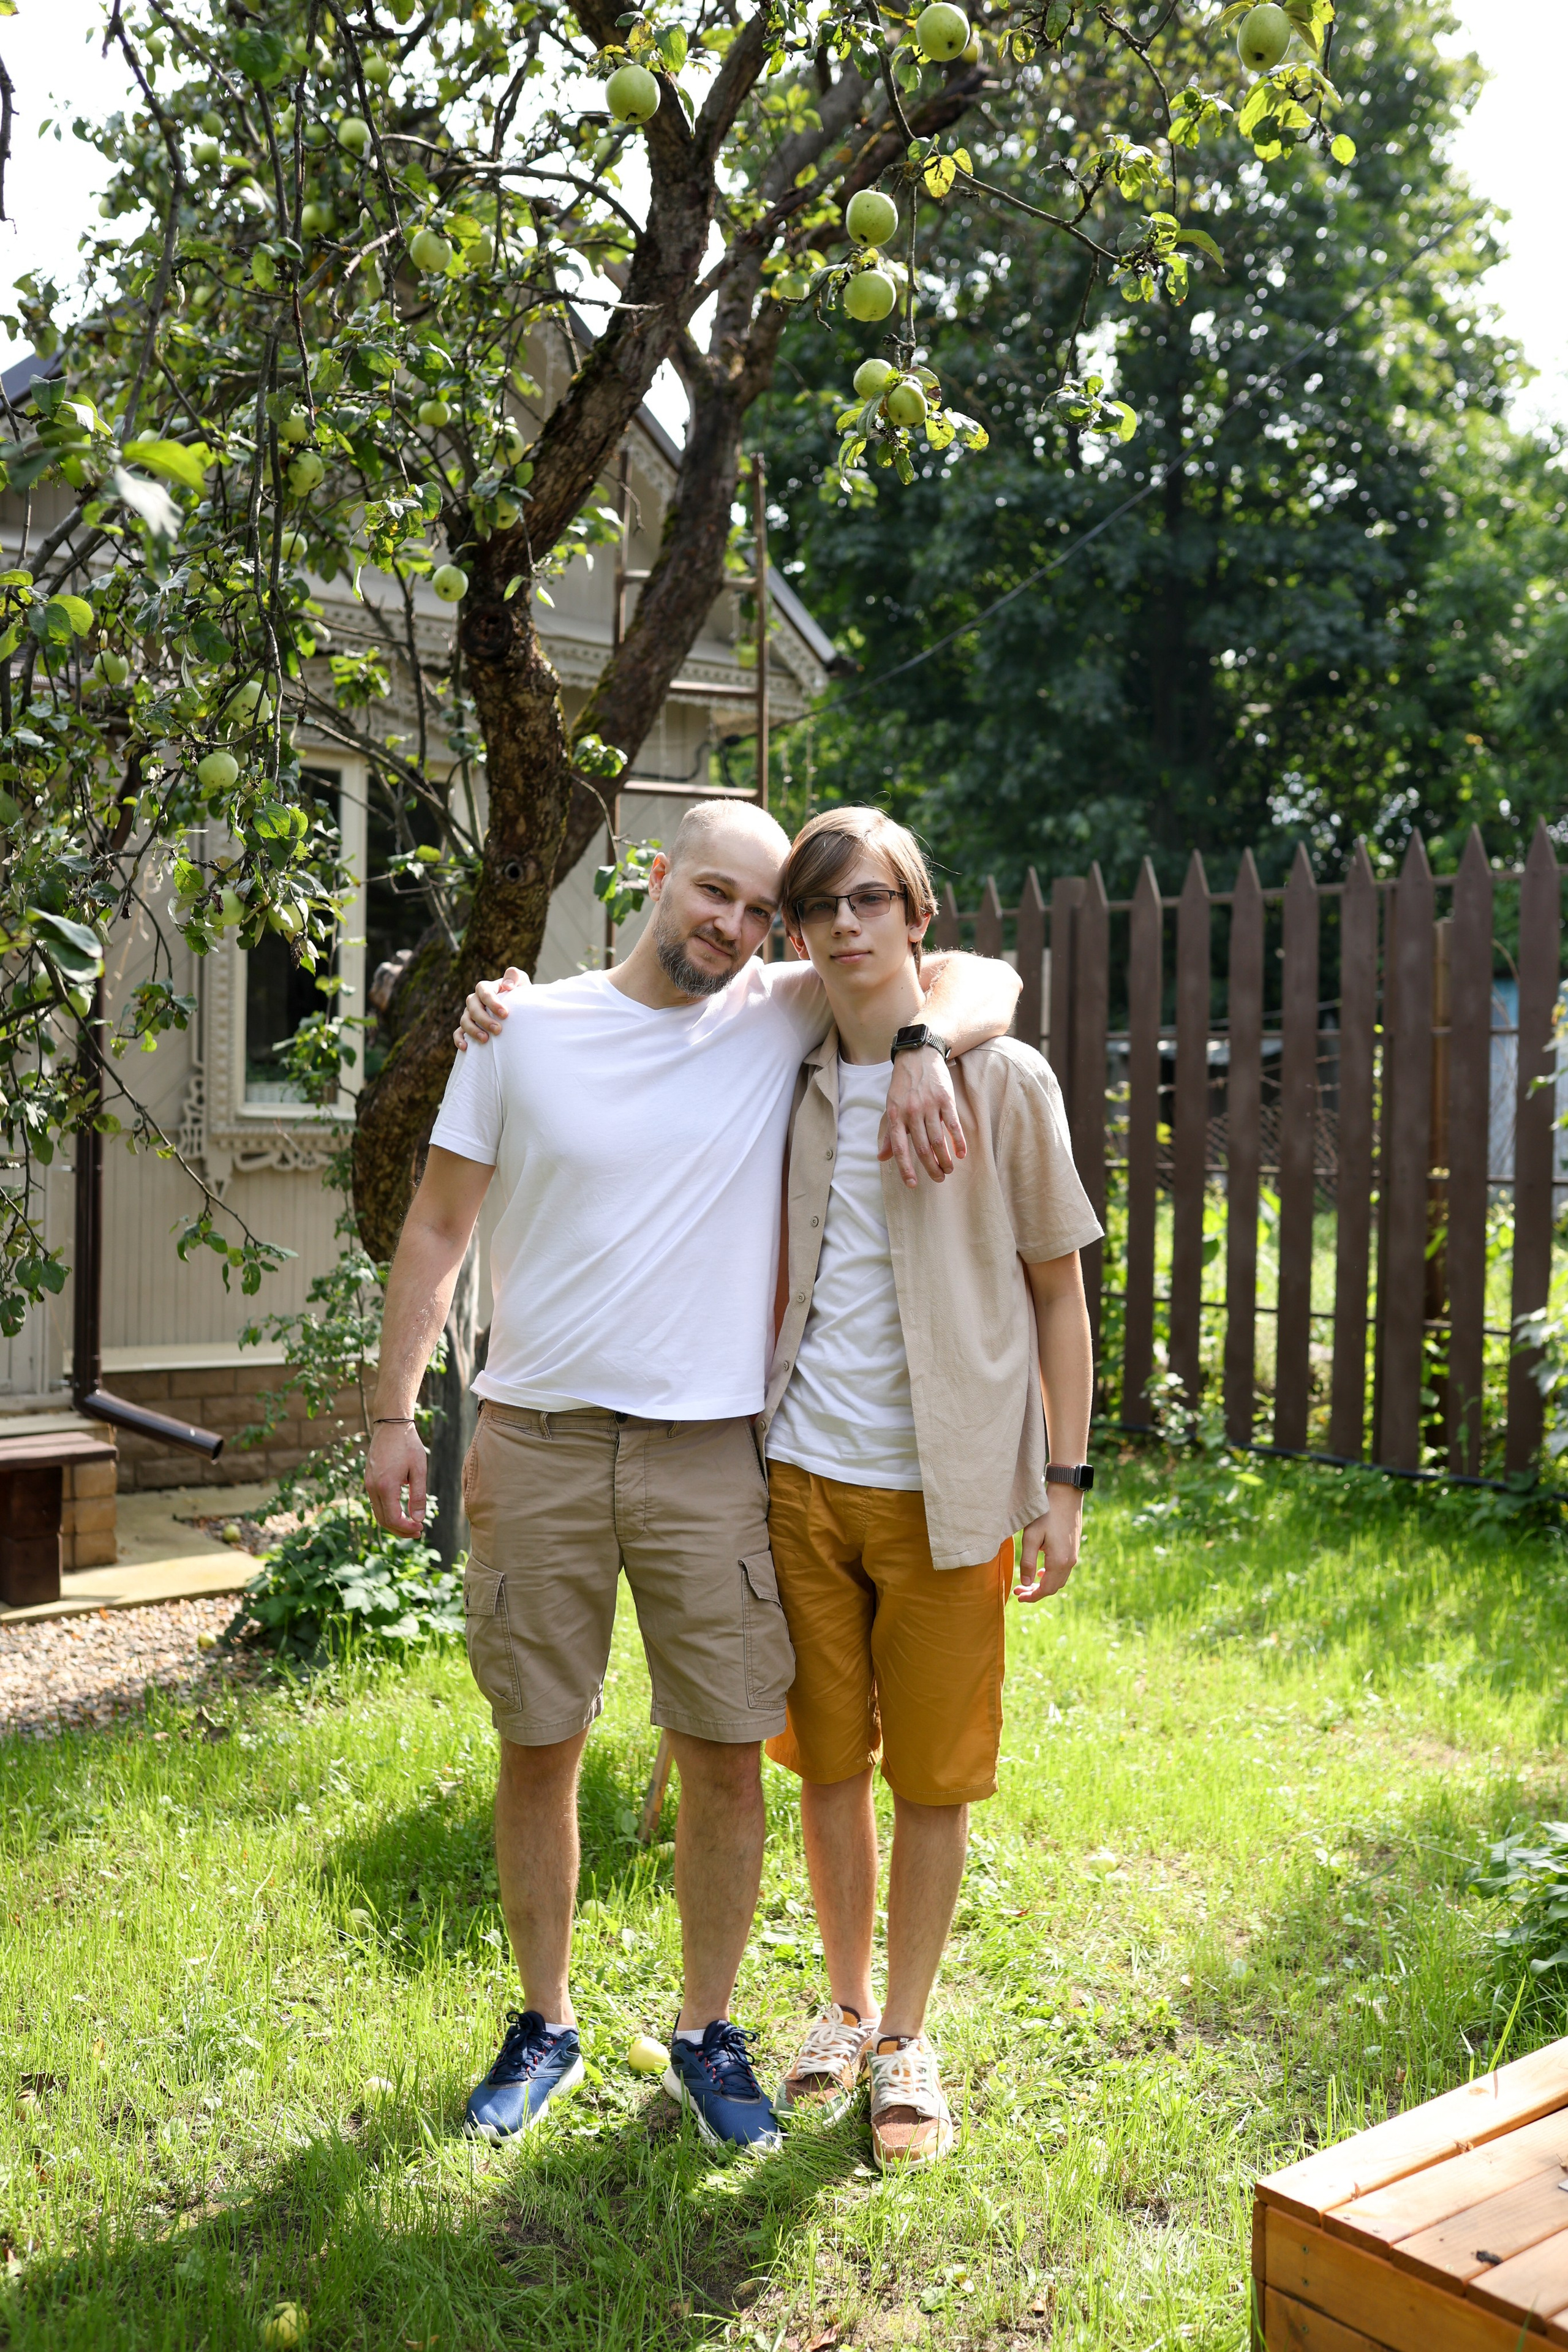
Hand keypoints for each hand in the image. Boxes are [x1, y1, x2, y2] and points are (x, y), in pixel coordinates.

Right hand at [364, 1420, 428, 1533]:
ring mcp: (368, 1484)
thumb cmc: (408, 1445)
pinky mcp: (369, 1480)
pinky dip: (388, 1512)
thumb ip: (418, 1496)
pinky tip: (401, 1511)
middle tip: (418, 1531)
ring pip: (378, 1513)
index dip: (407, 1528)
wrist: (391, 1424)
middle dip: (400, 1530)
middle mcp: (373, 1487)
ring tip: (411, 1525)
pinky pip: (376, 1503)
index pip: (393, 1518)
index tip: (421, 1527)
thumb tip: (418, 1519)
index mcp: (386, 1486)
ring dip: (393, 1523)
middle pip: (383, 1520)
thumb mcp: (419, 1470)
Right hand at [454, 966, 525, 1051]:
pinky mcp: (468, 1027)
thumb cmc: (518, 993)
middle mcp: (475, 1000)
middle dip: (484, 1019)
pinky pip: (458, 1033)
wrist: (517, 1007)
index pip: (484, 992)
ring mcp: (469, 1014)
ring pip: (464, 1021)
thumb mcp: (520, 981)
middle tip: (498, 1030)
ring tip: (485, 1040)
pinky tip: (466, 1047)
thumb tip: (508, 986)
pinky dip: (459, 1039)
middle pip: (473, 1008)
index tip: (505, 1014)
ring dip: (473, 1030)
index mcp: (485, 988)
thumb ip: (514, 976)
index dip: (493, 1003)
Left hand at [878, 1045, 967, 1187]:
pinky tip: (961, 1153)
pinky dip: (958, 1141)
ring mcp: (929, 1106)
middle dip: (931, 1167)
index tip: (913, 1184)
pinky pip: (953, 1125)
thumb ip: (889, 1135)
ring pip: (938, 1140)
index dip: (906, 1168)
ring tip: (949, 1169)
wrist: (918, 1056)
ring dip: (945, 1158)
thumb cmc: (903, 1086)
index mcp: (895, 1116)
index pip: (900, 1148)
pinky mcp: (945, 1099)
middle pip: (922, 1148)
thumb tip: (881, 1157)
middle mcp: (911, 1113)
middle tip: (939, 1178)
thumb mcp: (891, 1108)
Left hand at [1013, 1492, 1081, 1602]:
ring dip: (1044, 1584)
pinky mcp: (1074, 1550)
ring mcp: (1074, 1556)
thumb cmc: (1046, 1514)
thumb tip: (1026, 1583)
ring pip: (1059, 1580)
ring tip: (1028, 1582)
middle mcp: (1069, 1562)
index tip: (1017, 1596)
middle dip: (1036, 1592)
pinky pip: (1063, 1571)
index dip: (1031, 1596)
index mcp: (1059, 1562)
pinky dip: (1051, 1576)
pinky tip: (1042, 1570)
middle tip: (1019, 1590)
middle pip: (1053, 1587)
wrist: (1066, 1497)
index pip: (1045, 1589)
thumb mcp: (1031, 1537)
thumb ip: (1028, 1562)